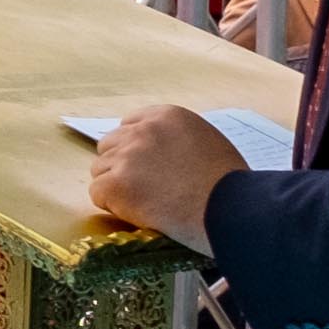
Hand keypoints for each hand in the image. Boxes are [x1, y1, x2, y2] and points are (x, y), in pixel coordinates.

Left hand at [82, 105, 247, 244]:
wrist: (230, 209)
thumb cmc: (229, 184)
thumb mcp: (206, 142)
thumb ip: (175, 140)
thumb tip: (157, 153)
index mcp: (166, 116)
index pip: (129, 125)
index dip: (134, 149)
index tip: (146, 167)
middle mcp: (143, 130)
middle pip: (109, 145)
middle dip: (121, 166)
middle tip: (144, 189)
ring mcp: (127, 156)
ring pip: (101, 170)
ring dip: (116, 187)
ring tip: (146, 203)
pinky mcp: (117, 183)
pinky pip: (98, 193)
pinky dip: (112, 205)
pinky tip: (137, 213)